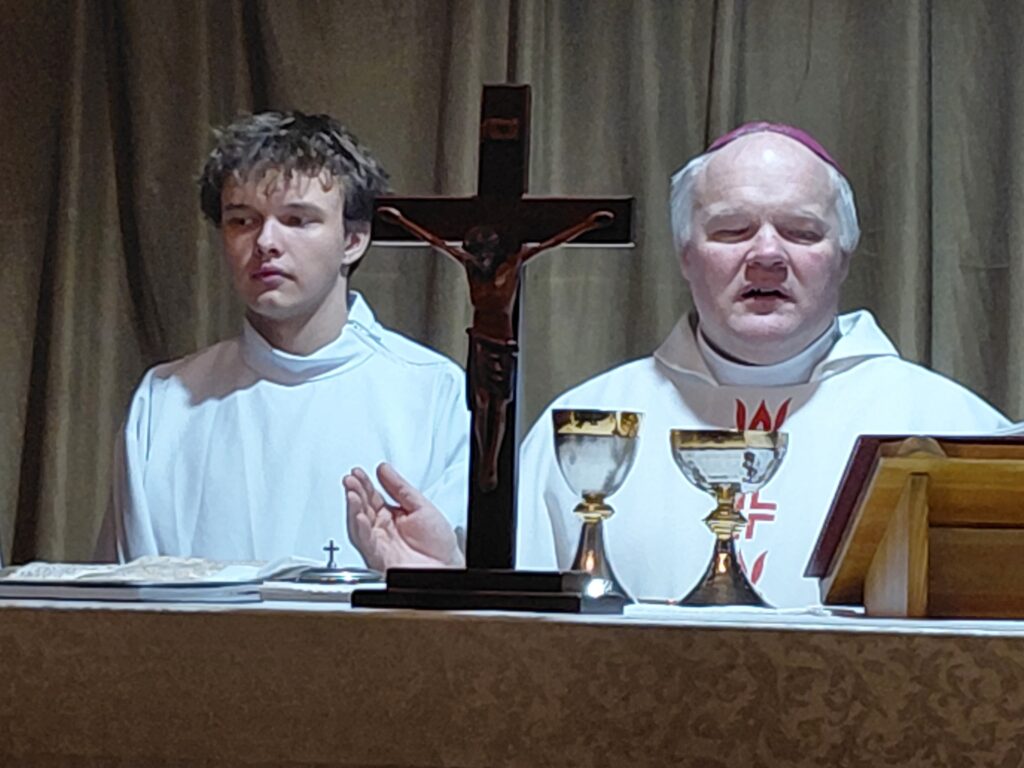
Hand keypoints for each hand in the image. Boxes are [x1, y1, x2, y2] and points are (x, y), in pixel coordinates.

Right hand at [344, 463, 464, 570]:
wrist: (447, 566)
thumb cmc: (438, 544)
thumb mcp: (421, 506)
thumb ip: (400, 487)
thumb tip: (384, 470)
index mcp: (391, 516)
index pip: (372, 496)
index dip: (364, 483)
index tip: (357, 471)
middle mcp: (382, 530)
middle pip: (362, 508)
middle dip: (355, 492)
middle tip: (350, 479)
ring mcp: (379, 543)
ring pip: (358, 525)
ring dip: (353, 508)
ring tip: (352, 493)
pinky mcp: (378, 557)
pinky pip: (366, 542)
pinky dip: (361, 529)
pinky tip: (360, 516)